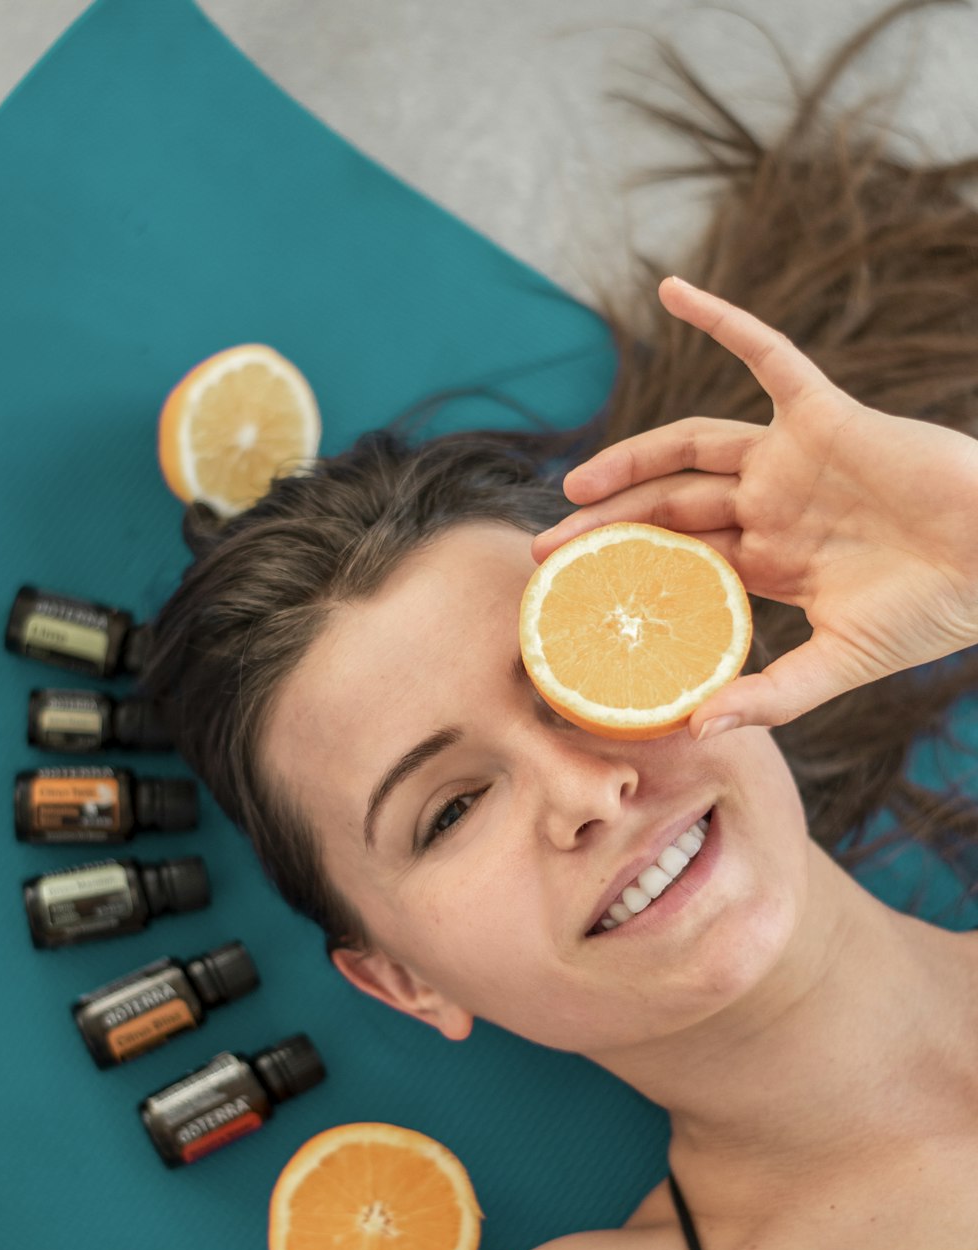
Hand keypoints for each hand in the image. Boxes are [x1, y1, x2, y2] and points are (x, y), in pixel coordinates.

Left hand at [531, 278, 977, 740]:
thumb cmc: (934, 614)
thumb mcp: (840, 664)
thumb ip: (769, 693)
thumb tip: (695, 729)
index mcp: (773, 563)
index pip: (680, 560)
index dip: (626, 571)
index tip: (570, 592)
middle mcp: (773, 508)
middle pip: (670, 507)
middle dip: (606, 526)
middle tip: (544, 548)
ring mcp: (795, 460)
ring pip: (694, 445)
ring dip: (631, 456)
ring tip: (573, 488)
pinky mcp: (825, 416)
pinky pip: (768, 354)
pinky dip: (723, 320)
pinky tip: (672, 291)